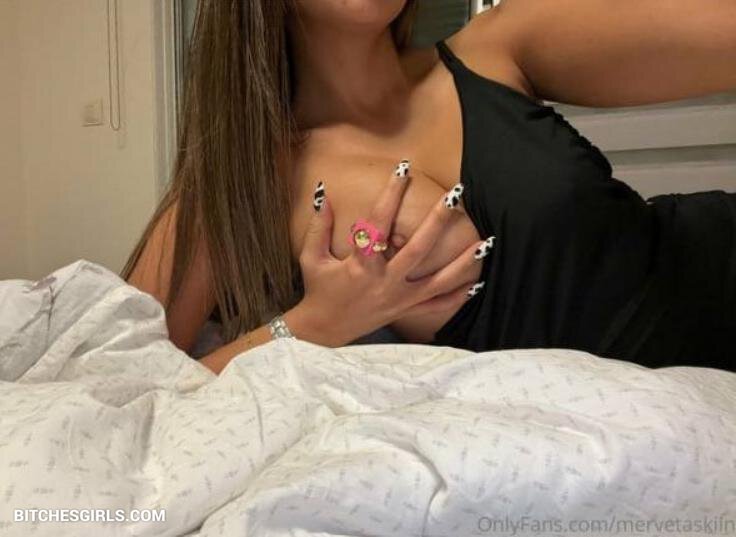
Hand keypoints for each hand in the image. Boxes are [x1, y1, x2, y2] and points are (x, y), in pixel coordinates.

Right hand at [286, 161, 489, 346]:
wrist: (323, 330)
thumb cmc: (319, 290)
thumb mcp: (312, 258)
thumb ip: (318, 226)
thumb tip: (323, 192)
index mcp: (361, 265)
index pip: (378, 223)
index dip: (390, 194)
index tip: (402, 169)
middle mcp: (385, 281)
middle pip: (418, 249)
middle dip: (438, 221)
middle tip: (455, 195)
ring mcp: (399, 298)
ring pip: (438, 280)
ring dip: (462, 262)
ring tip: (485, 242)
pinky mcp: (405, 310)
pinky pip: (436, 305)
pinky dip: (457, 296)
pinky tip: (477, 283)